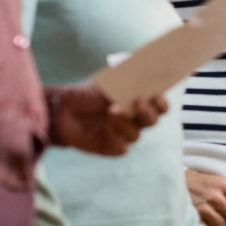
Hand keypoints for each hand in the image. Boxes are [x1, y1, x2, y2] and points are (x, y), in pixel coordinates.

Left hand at [52, 85, 167, 155]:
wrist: (63, 109)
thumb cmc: (89, 95)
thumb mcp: (108, 84)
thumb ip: (126, 85)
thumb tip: (143, 78)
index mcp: (139, 104)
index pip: (160, 106)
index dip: (162, 103)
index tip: (157, 95)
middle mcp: (135, 120)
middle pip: (153, 121)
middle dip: (147, 112)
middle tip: (136, 101)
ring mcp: (124, 135)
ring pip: (136, 134)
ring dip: (126, 122)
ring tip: (112, 110)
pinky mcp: (112, 147)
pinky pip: (122, 146)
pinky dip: (116, 135)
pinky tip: (106, 126)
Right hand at [185, 169, 225, 225]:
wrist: (171, 182)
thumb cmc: (196, 181)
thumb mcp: (215, 179)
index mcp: (223, 184)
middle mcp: (215, 197)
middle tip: (221, 209)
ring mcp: (204, 209)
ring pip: (222, 224)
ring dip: (218, 221)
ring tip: (210, 213)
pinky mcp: (194, 218)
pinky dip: (206, 225)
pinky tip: (201, 216)